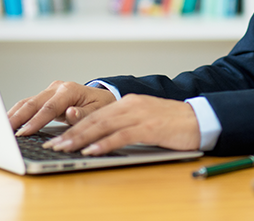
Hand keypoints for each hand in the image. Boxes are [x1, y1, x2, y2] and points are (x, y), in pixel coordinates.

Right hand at [7, 80, 116, 136]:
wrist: (102, 98)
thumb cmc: (101, 105)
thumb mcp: (98, 111)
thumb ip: (83, 114)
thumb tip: (70, 114)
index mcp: (69, 90)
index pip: (49, 108)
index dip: (36, 121)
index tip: (24, 133)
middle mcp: (57, 88)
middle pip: (33, 103)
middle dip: (17, 118)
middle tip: (4, 131)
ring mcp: (49, 91)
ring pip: (27, 103)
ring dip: (13, 115)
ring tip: (1, 129)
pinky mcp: (45, 97)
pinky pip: (28, 105)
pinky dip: (17, 114)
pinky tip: (8, 123)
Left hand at [43, 93, 200, 155]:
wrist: (200, 119)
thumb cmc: (173, 124)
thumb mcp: (145, 120)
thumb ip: (125, 125)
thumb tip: (100, 139)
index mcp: (128, 103)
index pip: (95, 114)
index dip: (74, 127)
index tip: (58, 138)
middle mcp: (131, 105)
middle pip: (94, 119)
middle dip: (71, 133)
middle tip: (53, 145)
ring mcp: (140, 115)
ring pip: (103, 126)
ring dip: (81, 139)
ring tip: (65, 149)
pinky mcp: (149, 127)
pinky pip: (121, 136)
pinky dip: (104, 144)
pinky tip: (91, 151)